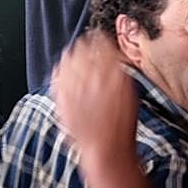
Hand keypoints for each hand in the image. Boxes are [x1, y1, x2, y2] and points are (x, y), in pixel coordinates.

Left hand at [51, 32, 137, 164]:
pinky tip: (61, 69)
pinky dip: (59, 70)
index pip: (103, 46)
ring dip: (71, 54)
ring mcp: (75, 89)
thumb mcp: (130, 94)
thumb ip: (120, 72)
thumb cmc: (122, 126)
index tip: (100, 37)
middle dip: (85, 44)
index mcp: (113, 75)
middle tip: (85, 42)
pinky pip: (57, 77)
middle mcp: (92, 78)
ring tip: (72, 52)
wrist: (106, 150)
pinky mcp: (62, 99)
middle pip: (83, 50)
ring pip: (68, 61)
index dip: (100, 39)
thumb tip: (114, 57)